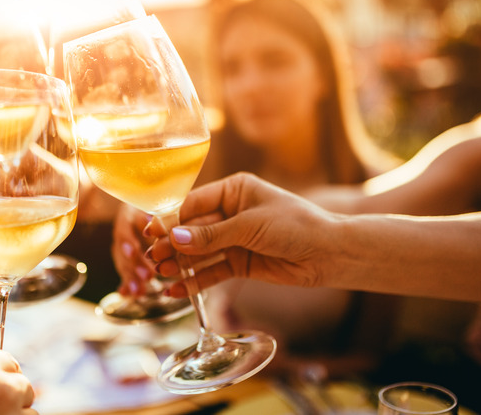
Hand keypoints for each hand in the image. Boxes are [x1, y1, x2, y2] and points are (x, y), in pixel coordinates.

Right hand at [111, 204, 155, 295]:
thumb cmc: (156, 203)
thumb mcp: (157, 206)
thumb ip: (158, 216)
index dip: (127, 241)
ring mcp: (122, 246)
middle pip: (123, 250)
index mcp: (127, 217)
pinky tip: (127, 294)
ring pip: (124, 263)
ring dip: (131, 278)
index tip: (133, 251)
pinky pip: (125, 272)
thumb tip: (155, 221)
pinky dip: (127, 284)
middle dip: (134, 265)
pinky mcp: (127, 258)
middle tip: (147, 276)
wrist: (145, 202)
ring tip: (139, 292)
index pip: (124, 230)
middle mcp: (122, 232)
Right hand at [146, 173, 334, 295]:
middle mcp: (232, 212)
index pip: (194, 203)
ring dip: (180, 263)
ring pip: (200, 252)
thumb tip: (175, 238)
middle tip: (152, 257)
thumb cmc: (296, 226)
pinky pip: (212, 271)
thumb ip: (211, 235)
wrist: (329, 254)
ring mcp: (235, 239)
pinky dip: (196, 280)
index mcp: (234, 190)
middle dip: (173, 244)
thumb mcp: (250, 226)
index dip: (172, 218)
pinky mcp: (240, 263)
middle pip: (194, 229)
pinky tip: (177, 289)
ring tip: (160, 274)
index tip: (151, 231)